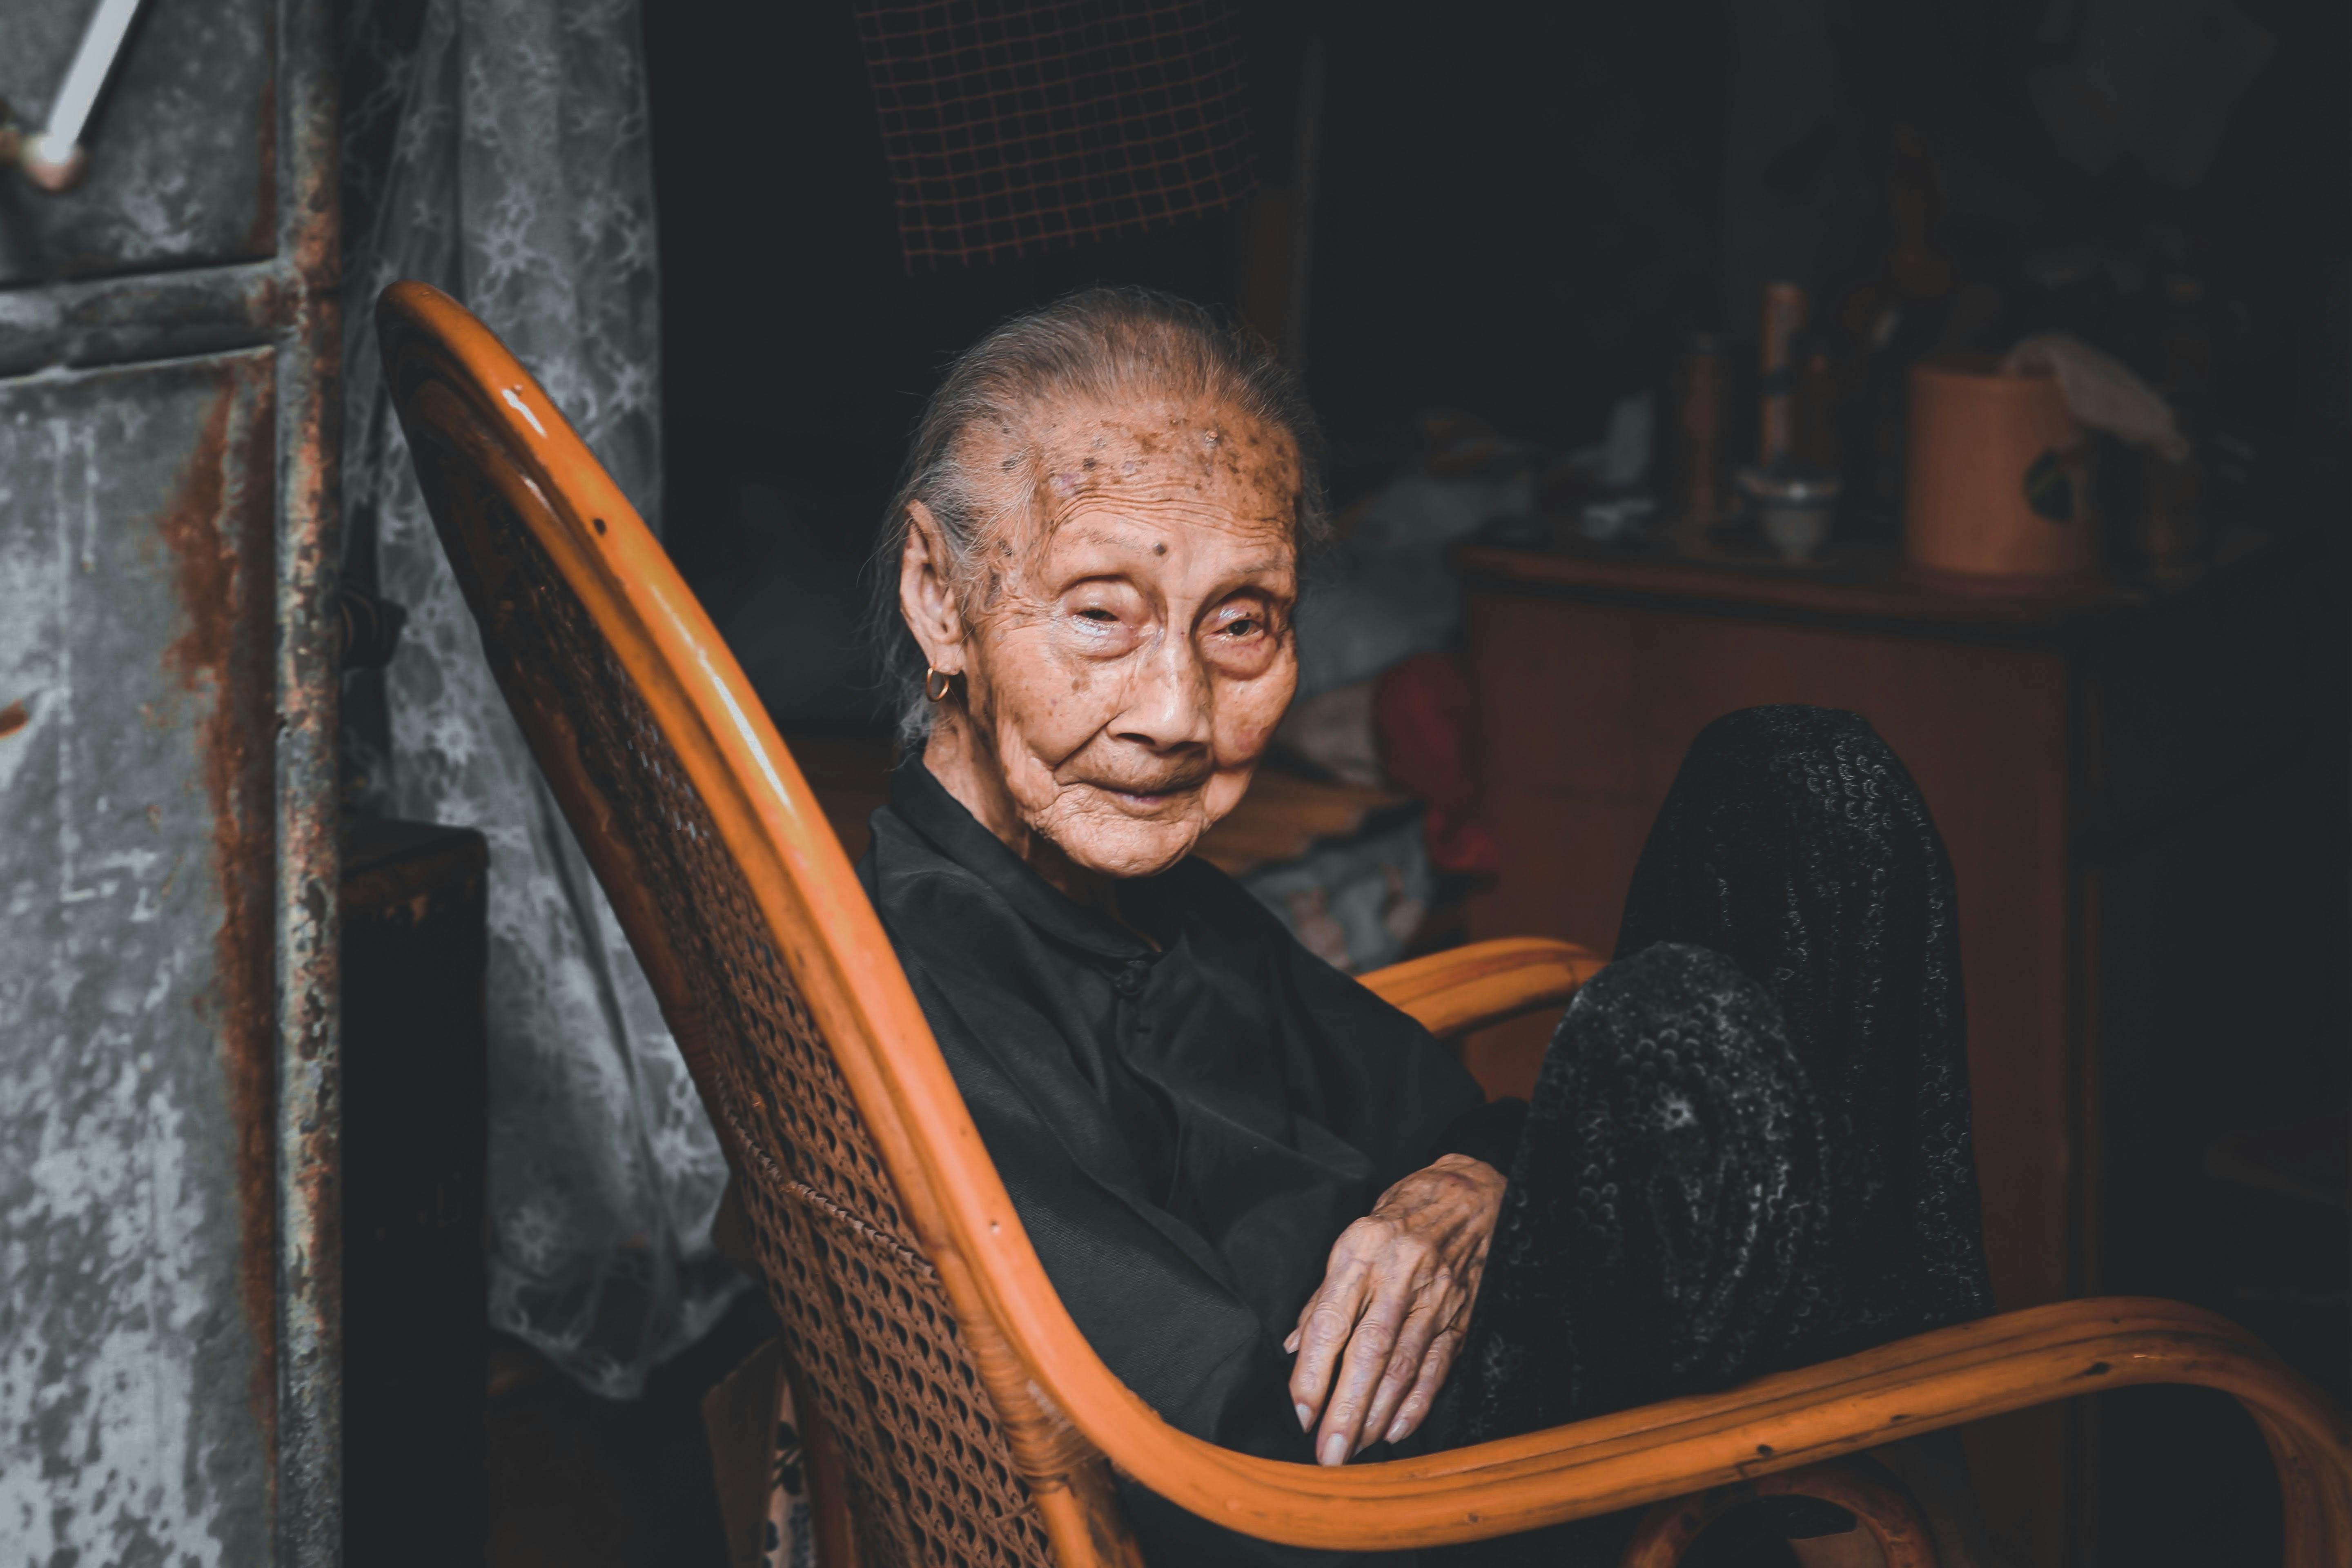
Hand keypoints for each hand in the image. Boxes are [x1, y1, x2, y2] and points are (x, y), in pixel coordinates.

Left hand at [1285, 1153, 1505, 1464]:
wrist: (1471, 1195)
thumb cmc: (1400, 1218)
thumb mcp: (1353, 1240)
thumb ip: (1323, 1297)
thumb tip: (1295, 1349)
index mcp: (1362, 1251)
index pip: (1332, 1323)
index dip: (1313, 1373)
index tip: (1299, 1413)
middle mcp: (1399, 1274)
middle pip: (1369, 1352)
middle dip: (1346, 1408)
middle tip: (1328, 1454)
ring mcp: (1436, 1297)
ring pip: (1403, 1366)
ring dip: (1376, 1415)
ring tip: (1353, 1449)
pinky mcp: (1460, 1315)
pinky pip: (1437, 1366)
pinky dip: (1417, 1403)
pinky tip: (1395, 1430)